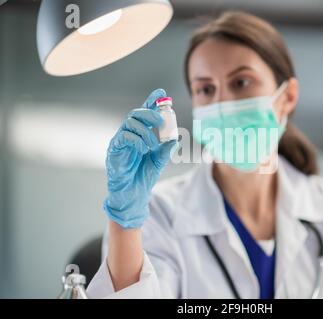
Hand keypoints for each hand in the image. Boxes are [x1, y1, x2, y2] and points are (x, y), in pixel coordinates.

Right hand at [103, 89, 176, 228]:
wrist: (133, 195)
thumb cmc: (143, 176)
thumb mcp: (159, 161)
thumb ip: (166, 149)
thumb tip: (175, 139)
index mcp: (140, 134)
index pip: (145, 114)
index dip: (152, 101)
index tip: (162, 93)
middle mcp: (129, 134)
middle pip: (136, 113)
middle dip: (150, 112)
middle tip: (162, 120)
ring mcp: (120, 141)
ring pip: (130, 122)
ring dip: (145, 130)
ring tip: (153, 144)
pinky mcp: (114, 150)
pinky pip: (124, 136)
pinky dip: (137, 139)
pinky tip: (144, 148)